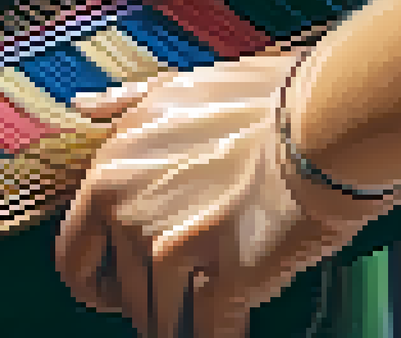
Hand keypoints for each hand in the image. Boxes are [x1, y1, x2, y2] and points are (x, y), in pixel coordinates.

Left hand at [57, 54, 400, 337]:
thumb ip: (124, 103)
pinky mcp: (221, 281)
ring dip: (180, 324)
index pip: (73, 249)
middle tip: (170, 301)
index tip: (112, 288)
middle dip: (143, 303)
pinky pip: (209, 332)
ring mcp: (172, 249)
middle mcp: (129, 212)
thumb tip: (83, 105)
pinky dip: (221, 337)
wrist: (326, 124)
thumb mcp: (176, 87)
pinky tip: (234, 331)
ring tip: (206, 315)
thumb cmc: (262, 101)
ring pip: (160, 319)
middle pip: (121, 292)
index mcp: (111, 171)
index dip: (92, 278)